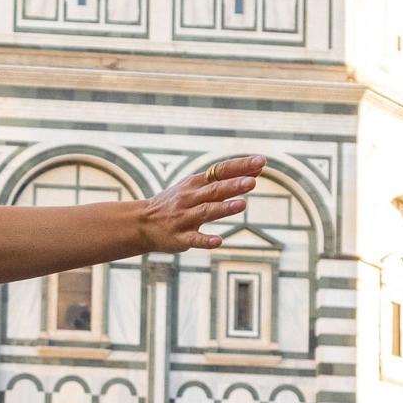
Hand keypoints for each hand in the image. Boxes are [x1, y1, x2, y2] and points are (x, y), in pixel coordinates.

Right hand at [136, 154, 262, 253]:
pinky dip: (205, 240)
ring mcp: (184, 218)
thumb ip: (222, 182)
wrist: (142, 223)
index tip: (260, 162)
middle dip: (233, 185)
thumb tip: (254, 173)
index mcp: (195, 184)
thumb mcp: (194, 187)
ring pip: (206, 212)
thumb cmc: (176, 203)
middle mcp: (189, 198)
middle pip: (215, 190)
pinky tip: (218, 241)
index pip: (220, 171)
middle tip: (252, 182)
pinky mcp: (179, 238)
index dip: (240, 166)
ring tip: (242, 204)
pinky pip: (194, 239)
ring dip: (223, 208)